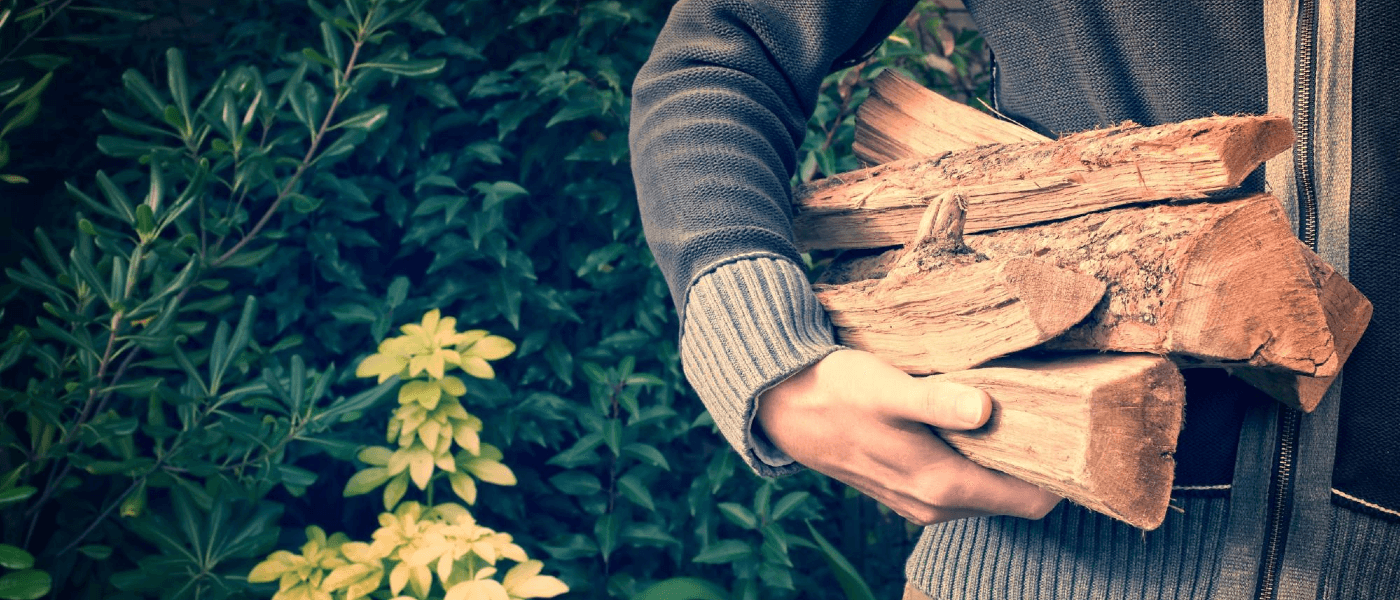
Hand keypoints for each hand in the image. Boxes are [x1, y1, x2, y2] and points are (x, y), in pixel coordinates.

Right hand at [756, 349, 1060, 524]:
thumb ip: (938, 402)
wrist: (783, 406)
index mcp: (940, 485)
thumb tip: (985, 409)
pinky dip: (978, 464)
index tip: (1082, 438)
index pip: (1029, 500)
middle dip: (1037, 466)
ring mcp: (920, 502)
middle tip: (1059, 419)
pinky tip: (979, 428)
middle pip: (1011, 498)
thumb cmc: (837, 390)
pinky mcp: (907, 490)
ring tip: (1025, 419)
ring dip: (1006, 464)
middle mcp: (935, 505)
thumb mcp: (888, 388)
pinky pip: (962, 486)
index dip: (1061, 475)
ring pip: (986, 492)